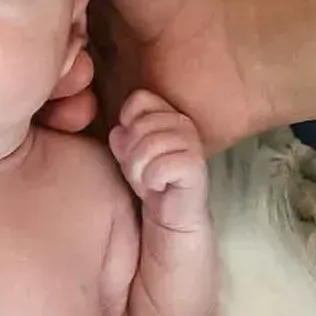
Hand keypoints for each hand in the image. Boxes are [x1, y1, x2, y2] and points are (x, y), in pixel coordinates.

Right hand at [33, 0, 289, 154]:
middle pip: (6, 58)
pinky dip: (71, 131)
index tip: (10, 6)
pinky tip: (93, 113)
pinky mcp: (110, 136)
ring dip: (45, 97)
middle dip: (20, 59)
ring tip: (82, 82)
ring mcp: (87, 92)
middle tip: (62, 47)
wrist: (241, 32)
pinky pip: (63, 148)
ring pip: (28, 107)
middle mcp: (67, 40)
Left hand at [108, 88, 209, 231]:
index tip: (133, 148)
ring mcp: (192, 141)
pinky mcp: (196, 165)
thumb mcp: (130, 154)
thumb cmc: (152, 181)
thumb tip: (119, 130)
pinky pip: (159, 167)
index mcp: (167, 113)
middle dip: (130, 155)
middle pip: (139, 125)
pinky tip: (161, 187)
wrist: (173, 216)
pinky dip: (152, 181)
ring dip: (139, 171)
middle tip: (141, 172)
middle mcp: (182, 122)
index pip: (139, 99)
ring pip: (148, 145)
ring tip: (148, 181)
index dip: (127, 125)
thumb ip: (123, 136)